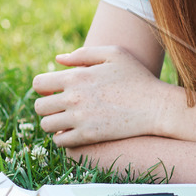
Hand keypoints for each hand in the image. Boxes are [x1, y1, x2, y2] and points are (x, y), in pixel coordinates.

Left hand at [31, 46, 175, 147]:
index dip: (44, 87)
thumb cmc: (138, 77)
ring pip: (46, 125)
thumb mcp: (114, 54)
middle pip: (40, 106)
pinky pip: (59, 141)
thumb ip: (84, 54)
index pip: (39, 83)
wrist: (156, 107)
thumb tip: (58, 60)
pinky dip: (62, 137)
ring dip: (53, 123)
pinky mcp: (88, 136)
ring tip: (66, 120)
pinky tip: (74, 132)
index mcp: (76, 76)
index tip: (54, 90)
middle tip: (61, 107)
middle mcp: (73, 98)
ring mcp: (79, 119)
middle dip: (48, 106)